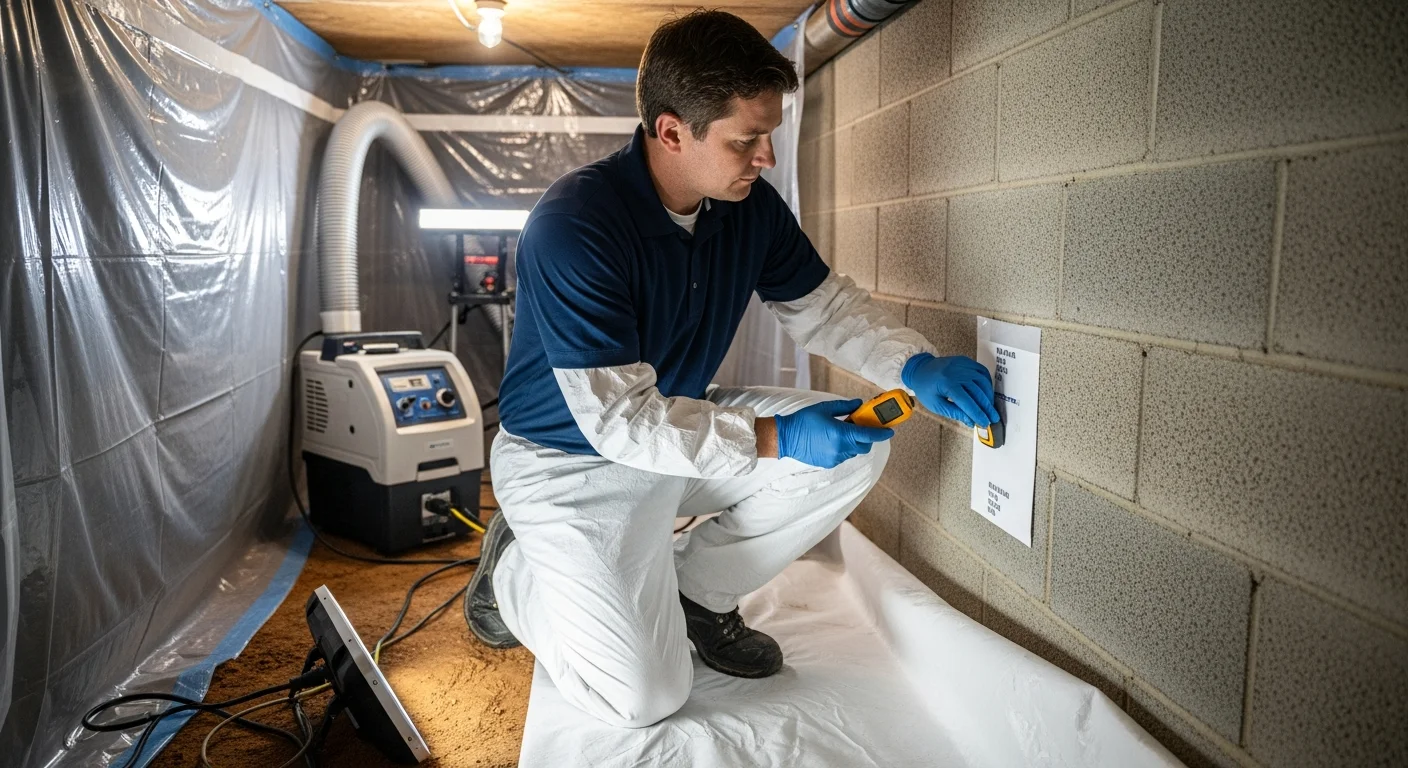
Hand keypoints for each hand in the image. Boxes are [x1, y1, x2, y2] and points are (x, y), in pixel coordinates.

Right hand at [773, 399, 893, 468]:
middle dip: (866, 438)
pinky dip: (844, 449)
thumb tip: (859, 404)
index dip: (882, 433)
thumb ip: (845, 407)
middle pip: (864, 446)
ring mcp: (835, 458)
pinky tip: (833, 440)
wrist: (785, 438)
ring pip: (854, 452)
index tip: (890, 431)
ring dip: (854, 443)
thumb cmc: (803, 421)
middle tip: (860, 427)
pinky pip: (843, 456)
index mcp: (841, 434)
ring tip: (842, 432)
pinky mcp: (829, 463)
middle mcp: (840, 448)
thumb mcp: (825, 409)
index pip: (869, 435)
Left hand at [901, 353, 1000, 427]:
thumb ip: (955, 413)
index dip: (977, 413)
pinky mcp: (965, 360)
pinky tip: (987, 393)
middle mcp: (955, 372)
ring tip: (990, 407)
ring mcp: (961, 364)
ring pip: (982, 380)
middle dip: (987, 407)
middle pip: (977, 391)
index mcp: (946, 384)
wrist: (919, 369)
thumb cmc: (925, 389)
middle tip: (993, 418)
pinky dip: (987, 382)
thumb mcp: (936, 405)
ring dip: (988, 395)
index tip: (985, 423)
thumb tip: (972, 422)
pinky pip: (981, 371)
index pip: (966, 402)